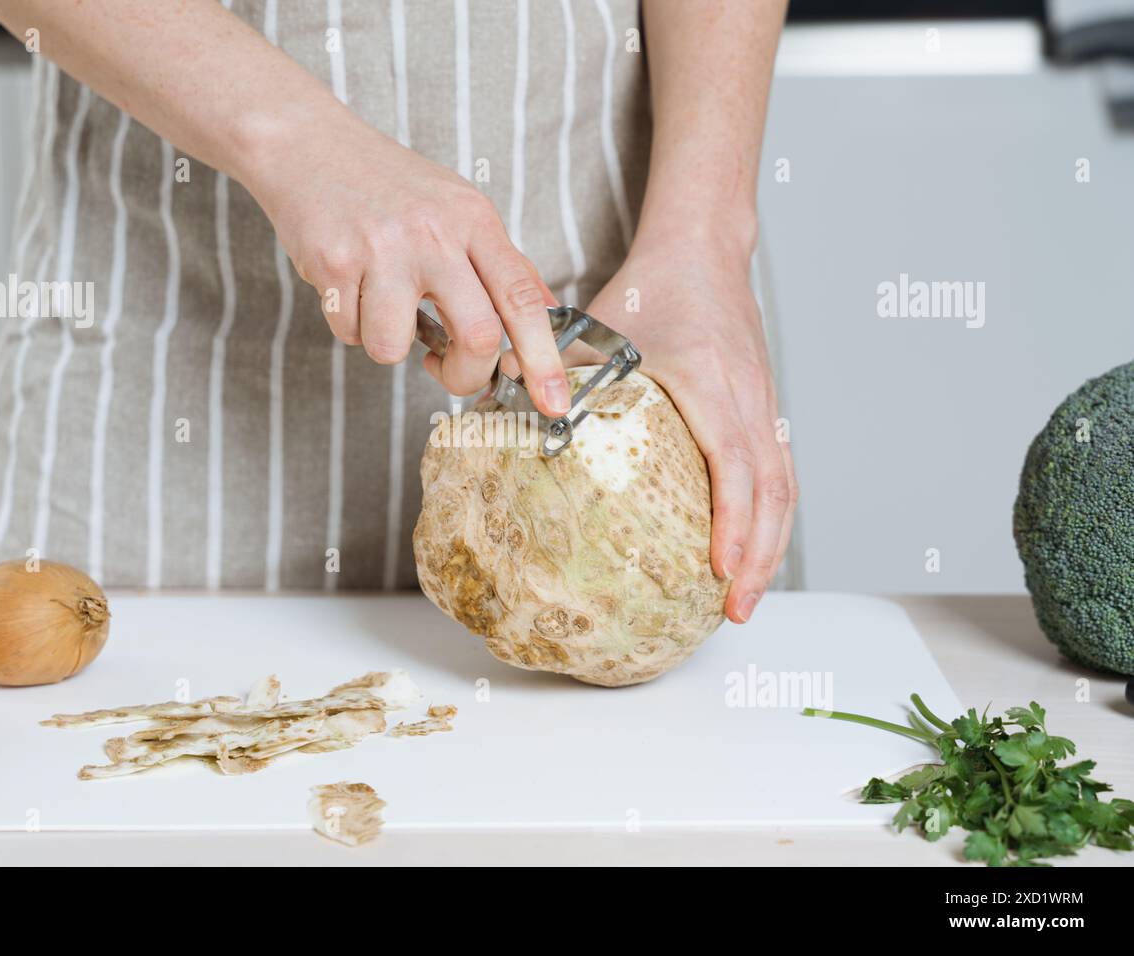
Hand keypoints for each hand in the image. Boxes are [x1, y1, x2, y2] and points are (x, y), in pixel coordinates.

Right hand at [239, 101, 570, 417]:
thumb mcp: (458, 209)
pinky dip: (348, 323)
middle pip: (477, 338)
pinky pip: (349, 332)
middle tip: (445, 369)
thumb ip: (501, 264)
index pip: (523, 299)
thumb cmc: (389, 186)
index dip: (544, 360)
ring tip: (379, 304)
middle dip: (464, 376)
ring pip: (394, 347)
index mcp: (474, 220)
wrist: (307, 144)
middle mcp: (435, 233)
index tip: (555, 404)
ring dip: (385, 343)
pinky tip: (347, 284)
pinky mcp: (333, 262)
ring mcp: (382, 248)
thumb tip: (545, 316)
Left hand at [575, 238, 797, 623]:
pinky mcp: (764, 408)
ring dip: (771, 546)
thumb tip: (504, 406)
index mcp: (708, 380)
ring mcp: (762, 404)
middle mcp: (746, 397)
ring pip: (784, 487)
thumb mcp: (598, 325)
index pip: (732, 461)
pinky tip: (749, 550)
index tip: (719, 568)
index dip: (731, 519)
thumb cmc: (649, 287)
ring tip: (745, 597)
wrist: (702, 249)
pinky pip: (778, 471)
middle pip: (773, 491)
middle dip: (758, 557)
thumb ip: (557, 370)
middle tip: (733, 611)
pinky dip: (769, 517)